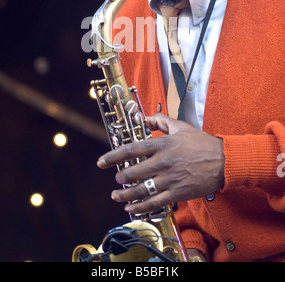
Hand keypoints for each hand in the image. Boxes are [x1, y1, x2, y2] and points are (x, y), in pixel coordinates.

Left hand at [97, 113, 224, 214]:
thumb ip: (160, 121)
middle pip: (133, 172)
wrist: (223, 161)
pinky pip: (154, 203)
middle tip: (117, 179)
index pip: (131, 150)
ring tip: (116, 196)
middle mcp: (162, 162)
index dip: (113, 156)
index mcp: (162, 145)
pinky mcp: (176, 193)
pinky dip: (140, 206)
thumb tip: (145, 117)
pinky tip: (131, 207)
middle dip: (121, 178)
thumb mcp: (181, 126)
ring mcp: (169, 179)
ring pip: (141, 190)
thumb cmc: (201, 143)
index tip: (102, 162)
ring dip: (125, 195)